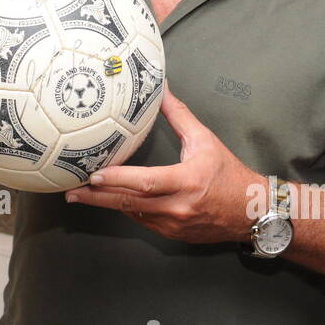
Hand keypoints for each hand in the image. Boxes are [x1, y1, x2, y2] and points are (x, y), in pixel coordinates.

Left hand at [63, 82, 264, 242]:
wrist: (252, 212)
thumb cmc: (229, 174)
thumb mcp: (205, 141)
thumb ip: (180, 117)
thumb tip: (162, 91)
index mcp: (187, 181)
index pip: (147, 182)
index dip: (119, 179)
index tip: (94, 175)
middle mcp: (178, 206)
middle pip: (129, 202)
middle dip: (97, 197)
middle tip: (72, 191)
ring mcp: (174, 224)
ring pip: (133, 213)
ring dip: (107, 204)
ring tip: (81, 195)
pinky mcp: (172, 234)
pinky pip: (143, 221)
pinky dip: (126, 209)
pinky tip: (110, 200)